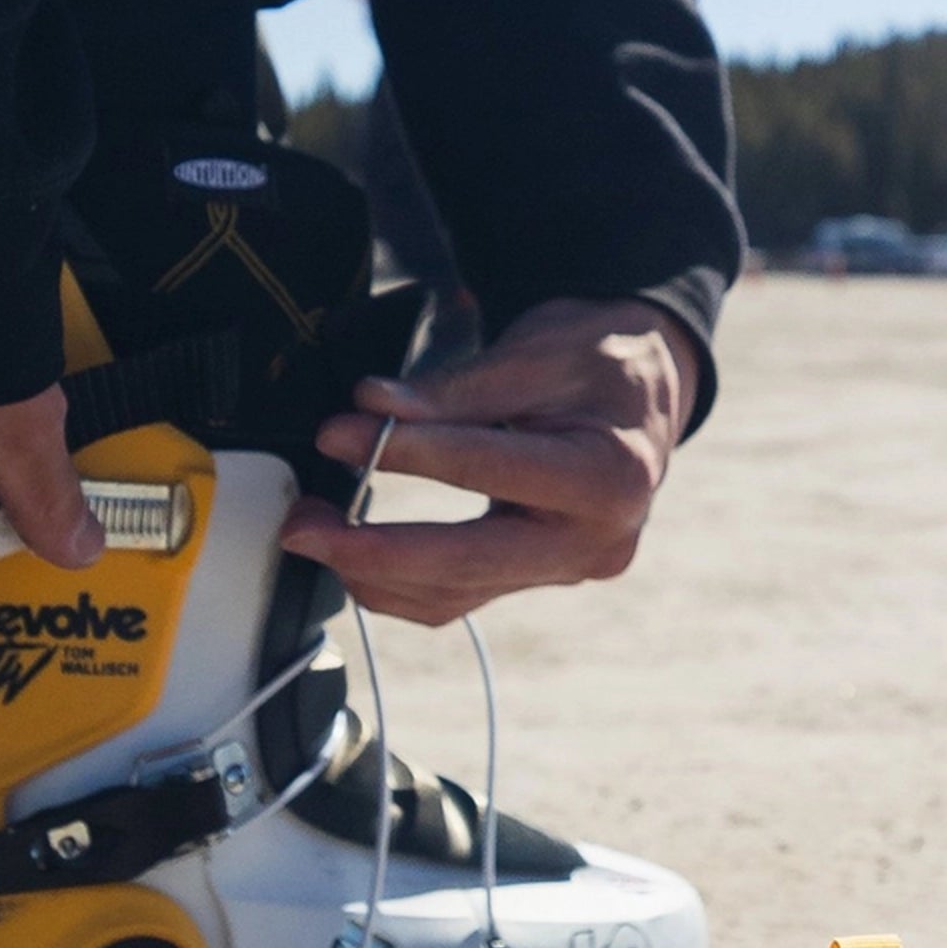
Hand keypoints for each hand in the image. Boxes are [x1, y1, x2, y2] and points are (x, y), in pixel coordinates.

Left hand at [285, 294, 692, 625]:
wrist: (643, 387)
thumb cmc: (599, 359)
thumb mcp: (535, 353)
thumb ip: (453, 390)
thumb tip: (370, 407)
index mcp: (610, 476)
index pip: (488, 471)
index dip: (404, 456)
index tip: (337, 434)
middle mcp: (596, 540)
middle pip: (467, 564)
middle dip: (373, 550)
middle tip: (303, 527)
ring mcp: (568, 569)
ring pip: (455, 594)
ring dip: (375, 572)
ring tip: (315, 530)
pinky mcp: (539, 577)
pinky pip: (460, 594)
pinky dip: (401, 579)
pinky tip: (356, 553)